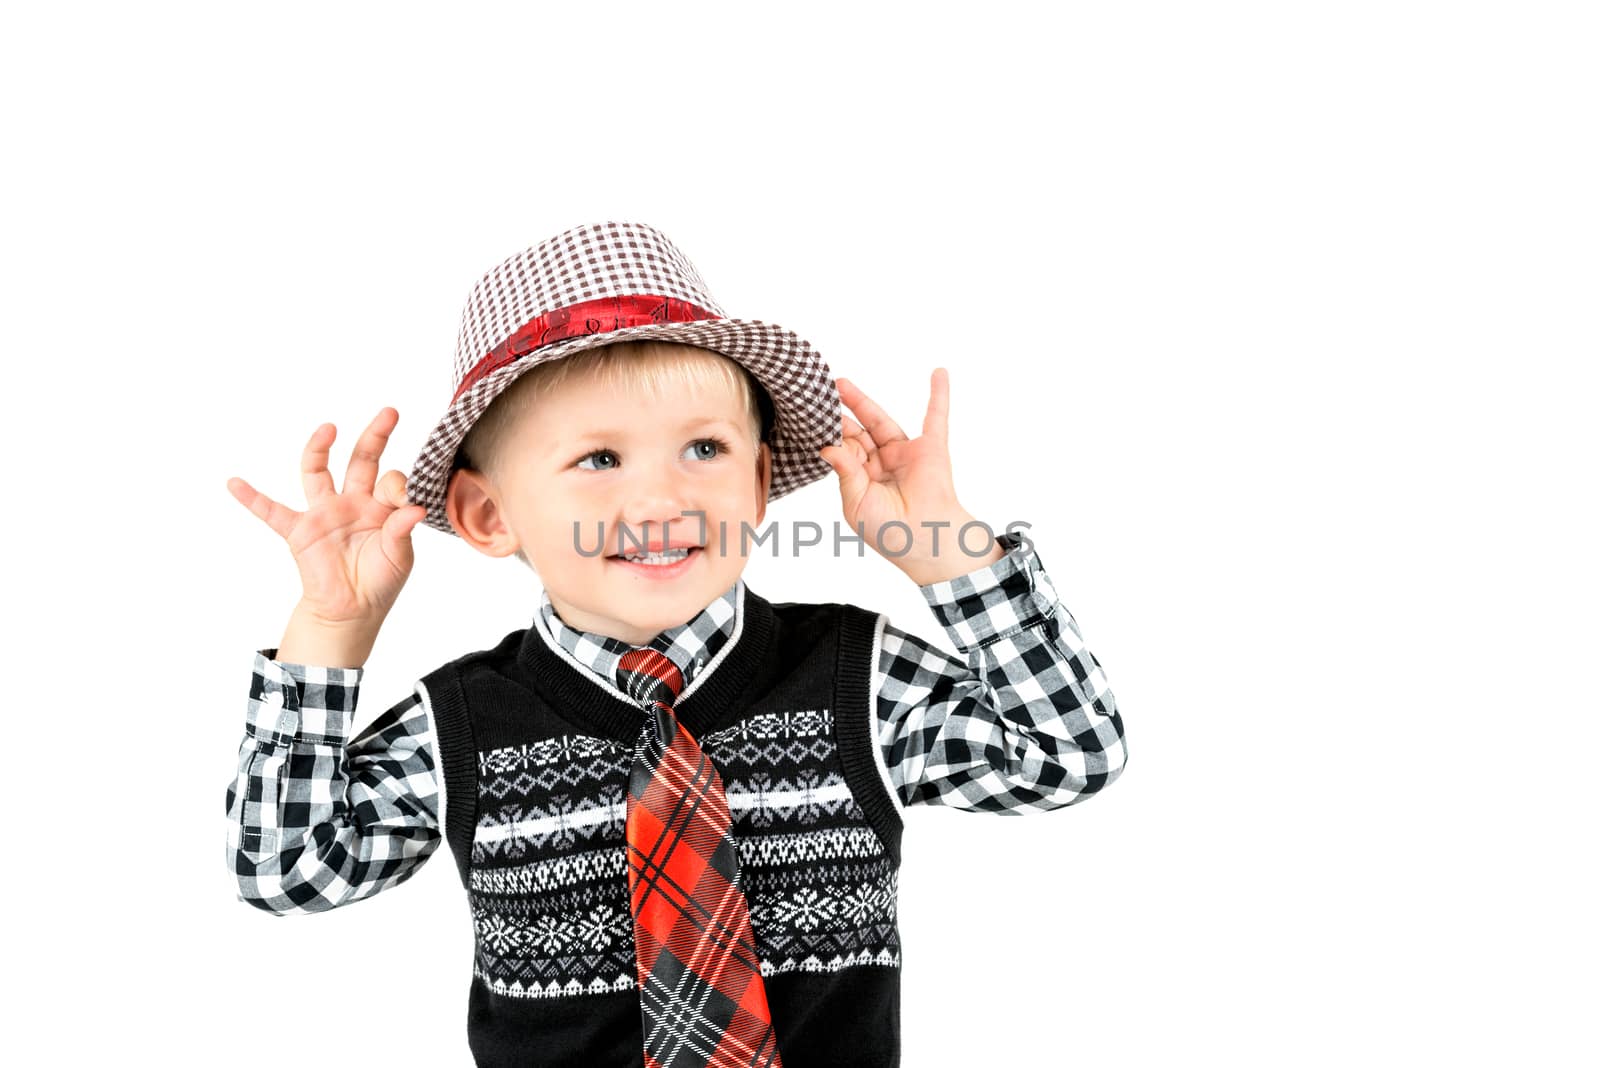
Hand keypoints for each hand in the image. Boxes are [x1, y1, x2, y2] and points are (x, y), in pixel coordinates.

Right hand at [227, 408, 427, 627]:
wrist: (352, 611)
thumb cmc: (380, 581)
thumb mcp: (399, 556)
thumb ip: (402, 531)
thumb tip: (416, 508)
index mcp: (380, 507)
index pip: (391, 480)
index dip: (399, 486)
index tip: (407, 502)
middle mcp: (352, 502)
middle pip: (362, 460)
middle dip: (375, 436)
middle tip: (390, 412)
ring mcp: (324, 513)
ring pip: (318, 472)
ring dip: (319, 449)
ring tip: (328, 429)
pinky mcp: (300, 531)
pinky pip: (272, 512)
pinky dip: (252, 499)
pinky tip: (234, 483)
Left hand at [818, 369, 1001, 584]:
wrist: (925, 540)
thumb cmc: (890, 531)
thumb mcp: (856, 503)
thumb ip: (844, 472)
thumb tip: (827, 447)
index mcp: (863, 481)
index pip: (843, 452)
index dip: (829, 438)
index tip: (810, 421)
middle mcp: (882, 465)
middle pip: (856, 433)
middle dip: (839, 414)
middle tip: (819, 393)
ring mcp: (905, 454)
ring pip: (880, 421)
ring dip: (862, 401)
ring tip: (840, 382)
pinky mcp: (930, 448)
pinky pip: (936, 417)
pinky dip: (939, 395)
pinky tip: (939, 374)